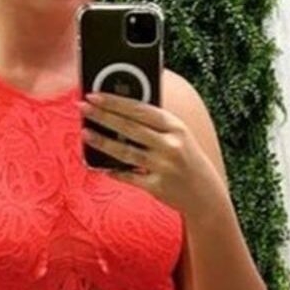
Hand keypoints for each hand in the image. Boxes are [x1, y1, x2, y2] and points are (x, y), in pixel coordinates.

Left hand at [77, 92, 229, 220]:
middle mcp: (172, 145)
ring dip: (103, 142)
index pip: (140, 109)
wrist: (207, 195)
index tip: (95, 94)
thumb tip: (118, 110)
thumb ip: (154, 124)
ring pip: (126, 152)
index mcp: (176, 126)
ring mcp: (165, 167)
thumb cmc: (187, 159)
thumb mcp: (179, 136)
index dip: (115, 101)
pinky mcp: (158, 187)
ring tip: (85, 133)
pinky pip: (130, 177)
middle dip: (103, 115)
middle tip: (82, 107)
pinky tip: (101, 166)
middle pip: (130, 128)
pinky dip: (114, 171)